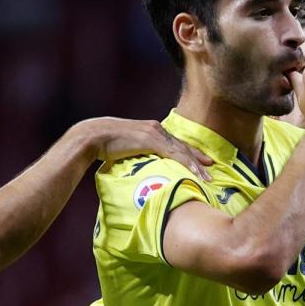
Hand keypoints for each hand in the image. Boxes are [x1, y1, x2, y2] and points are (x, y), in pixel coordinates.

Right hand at [80, 117, 212, 180]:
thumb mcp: (124, 148)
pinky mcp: (150, 140)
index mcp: (151, 130)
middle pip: (182, 145)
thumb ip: (135, 153)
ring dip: (196, 164)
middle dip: (197, 157)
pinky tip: (195, 172)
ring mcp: (154, 133)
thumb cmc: (104, 144)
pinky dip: (186, 163)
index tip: (200, 161)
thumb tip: (136, 165)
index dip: (188, 152)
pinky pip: (173, 154)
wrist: (93, 136)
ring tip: (207, 177)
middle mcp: (156, 129)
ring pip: (181, 151)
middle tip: (211, 166)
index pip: (174, 142)